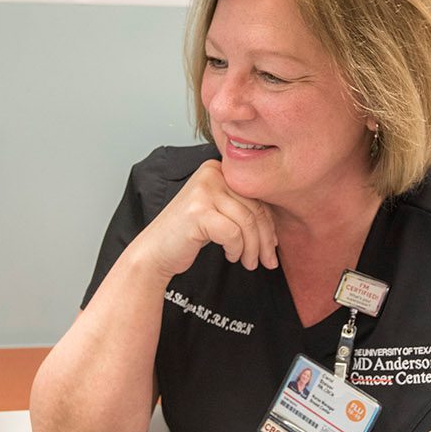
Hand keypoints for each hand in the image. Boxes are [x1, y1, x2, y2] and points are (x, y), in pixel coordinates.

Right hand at [132, 160, 278, 277]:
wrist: (155, 252)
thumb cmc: (187, 235)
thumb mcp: (219, 214)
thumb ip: (242, 210)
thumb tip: (276, 230)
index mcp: (218, 169)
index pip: (256, 196)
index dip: (270, 224)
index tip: (273, 246)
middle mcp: (211, 174)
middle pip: (255, 208)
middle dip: (265, 240)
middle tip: (267, 261)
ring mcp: (203, 191)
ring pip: (247, 222)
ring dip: (252, 249)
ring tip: (248, 262)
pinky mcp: (198, 211)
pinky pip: (233, 233)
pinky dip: (236, 249)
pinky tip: (230, 256)